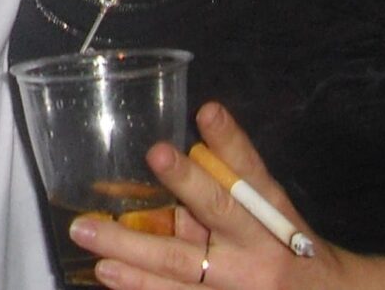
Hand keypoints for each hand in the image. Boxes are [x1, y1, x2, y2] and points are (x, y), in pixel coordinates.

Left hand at [70, 102, 341, 288]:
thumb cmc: (289, 245)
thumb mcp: (272, 205)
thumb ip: (234, 169)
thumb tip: (204, 117)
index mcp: (267, 221)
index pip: (246, 178)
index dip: (229, 145)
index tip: (205, 112)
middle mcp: (253, 257)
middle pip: (201, 235)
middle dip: (153, 220)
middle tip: (104, 206)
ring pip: (181, 280)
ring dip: (135, 269)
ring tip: (95, 251)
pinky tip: (112, 277)